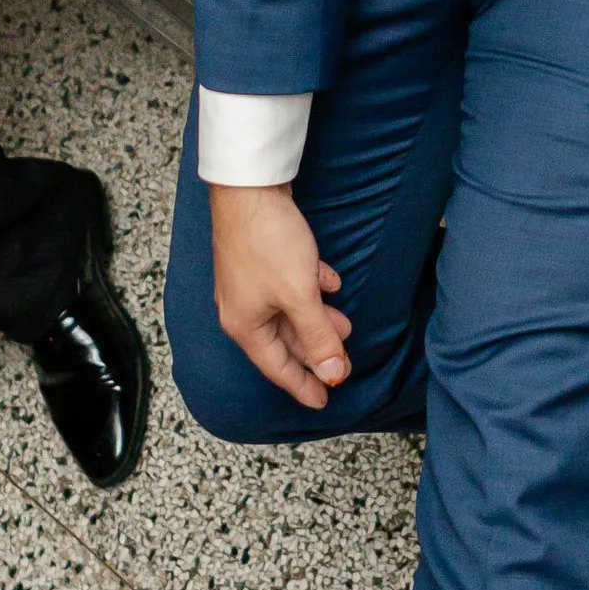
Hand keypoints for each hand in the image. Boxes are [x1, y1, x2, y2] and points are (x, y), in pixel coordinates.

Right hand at [210, 181, 350, 411]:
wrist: (249, 188)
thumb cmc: (267, 242)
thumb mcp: (299, 296)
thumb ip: (318, 337)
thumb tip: (332, 374)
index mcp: (245, 325)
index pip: (278, 368)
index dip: (303, 385)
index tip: (324, 401)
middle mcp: (243, 307)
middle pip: (283, 340)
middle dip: (316, 351)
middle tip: (343, 362)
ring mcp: (249, 282)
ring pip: (288, 311)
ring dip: (318, 319)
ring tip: (345, 323)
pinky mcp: (258, 257)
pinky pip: (287, 283)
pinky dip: (310, 288)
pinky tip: (331, 282)